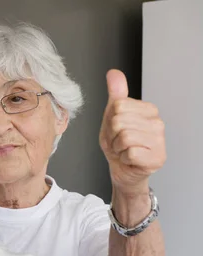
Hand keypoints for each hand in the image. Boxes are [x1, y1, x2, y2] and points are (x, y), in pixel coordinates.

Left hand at [99, 69, 166, 193]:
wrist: (122, 169)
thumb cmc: (119, 144)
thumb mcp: (112, 116)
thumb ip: (116, 94)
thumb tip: (114, 73)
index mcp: (148, 110)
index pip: (118, 106)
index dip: (109, 121)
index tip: (115, 130)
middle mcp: (158, 123)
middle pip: (119, 121)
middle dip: (112, 135)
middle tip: (119, 143)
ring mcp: (160, 141)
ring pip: (125, 137)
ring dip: (117, 148)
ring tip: (124, 150)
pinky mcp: (157, 158)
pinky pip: (130, 153)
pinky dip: (124, 158)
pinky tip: (130, 159)